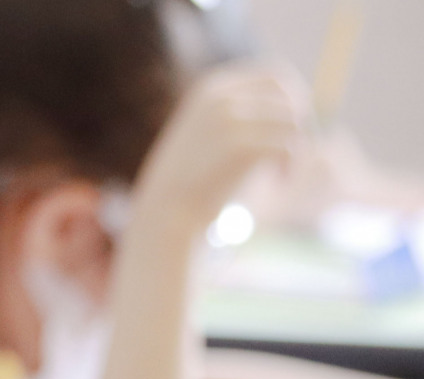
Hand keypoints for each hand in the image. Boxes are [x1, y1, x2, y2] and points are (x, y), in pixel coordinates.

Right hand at [135, 64, 306, 236]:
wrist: (165, 215)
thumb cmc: (190, 184)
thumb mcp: (208, 136)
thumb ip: (241, 114)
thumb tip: (296, 101)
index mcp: (211, 89)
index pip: (274, 75)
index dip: (293, 100)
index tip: (290, 131)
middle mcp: (220, 97)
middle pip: (289, 94)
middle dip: (299, 121)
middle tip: (291, 154)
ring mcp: (229, 119)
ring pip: (292, 120)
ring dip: (297, 148)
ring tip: (281, 174)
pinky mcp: (240, 144)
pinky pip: (290, 143)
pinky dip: (293, 164)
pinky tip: (280, 182)